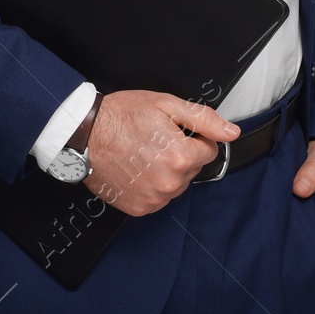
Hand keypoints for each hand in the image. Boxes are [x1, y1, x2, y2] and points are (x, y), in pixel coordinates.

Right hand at [82, 90, 238, 216]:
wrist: (83, 135)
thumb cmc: (121, 116)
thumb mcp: (167, 105)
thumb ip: (204, 119)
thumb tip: (232, 132)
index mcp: (180, 157)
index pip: (209, 150)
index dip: (194, 138)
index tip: (174, 132)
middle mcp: (169, 183)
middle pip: (193, 169)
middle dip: (181, 154)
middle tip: (156, 140)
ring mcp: (153, 198)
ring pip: (177, 184)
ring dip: (168, 171)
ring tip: (144, 154)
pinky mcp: (138, 208)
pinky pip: (159, 198)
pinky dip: (152, 185)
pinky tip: (137, 169)